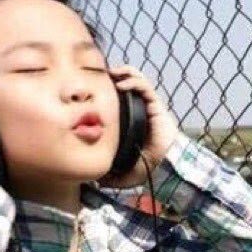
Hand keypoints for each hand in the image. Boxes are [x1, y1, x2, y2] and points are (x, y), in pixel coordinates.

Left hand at [98, 65, 179, 188]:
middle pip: (126, 84)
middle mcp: (137, 110)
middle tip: (99, 75)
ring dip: (124, 73)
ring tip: (112, 74)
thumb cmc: (143, 167)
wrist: (161, 167)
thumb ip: (105, 172)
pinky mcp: (156, 105)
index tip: (90, 87)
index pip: (116, 99)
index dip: (105, 90)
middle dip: (113, 77)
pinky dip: (134, 81)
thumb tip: (91, 178)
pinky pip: (145, 87)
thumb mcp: (118, 170)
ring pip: (136, 80)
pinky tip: (122, 85)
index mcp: (126, 120)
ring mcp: (147, 106)